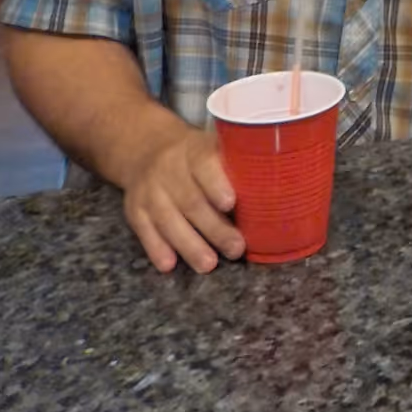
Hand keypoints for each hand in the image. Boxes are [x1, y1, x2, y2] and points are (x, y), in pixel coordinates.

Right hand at [121, 121, 242, 273]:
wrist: (146, 149)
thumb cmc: (196, 155)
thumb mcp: (213, 146)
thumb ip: (236, 164)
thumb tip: (277, 190)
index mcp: (194, 150)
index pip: (204, 165)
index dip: (216, 185)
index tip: (231, 204)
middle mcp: (168, 169)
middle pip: (191, 201)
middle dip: (214, 228)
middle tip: (236, 248)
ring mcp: (149, 191)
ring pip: (168, 220)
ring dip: (189, 245)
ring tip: (208, 264)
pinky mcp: (134, 210)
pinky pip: (144, 231)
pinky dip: (156, 249)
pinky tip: (169, 265)